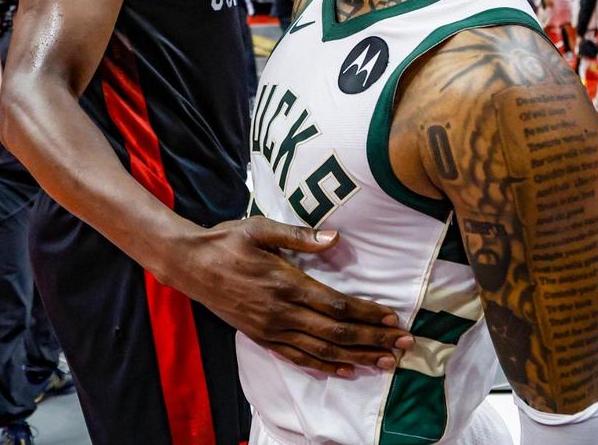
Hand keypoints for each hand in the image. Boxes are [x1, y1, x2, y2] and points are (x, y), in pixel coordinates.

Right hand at [179, 217, 413, 377]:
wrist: (191, 266)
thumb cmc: (228, 241)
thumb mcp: (261, 227)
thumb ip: (299, 235)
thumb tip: (335, 237)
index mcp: (286, 283)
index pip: (337, 305)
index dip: (368, 314)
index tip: (394, 319)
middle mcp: (282, 312)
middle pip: (337, 333)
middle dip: (374, 340)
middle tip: (405, 345)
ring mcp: (271, 329)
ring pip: (322, 351)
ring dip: (358, 357)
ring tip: (386, 362)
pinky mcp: (262, 337)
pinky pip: (299, 358)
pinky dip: (326, 367)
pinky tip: (347, 370)